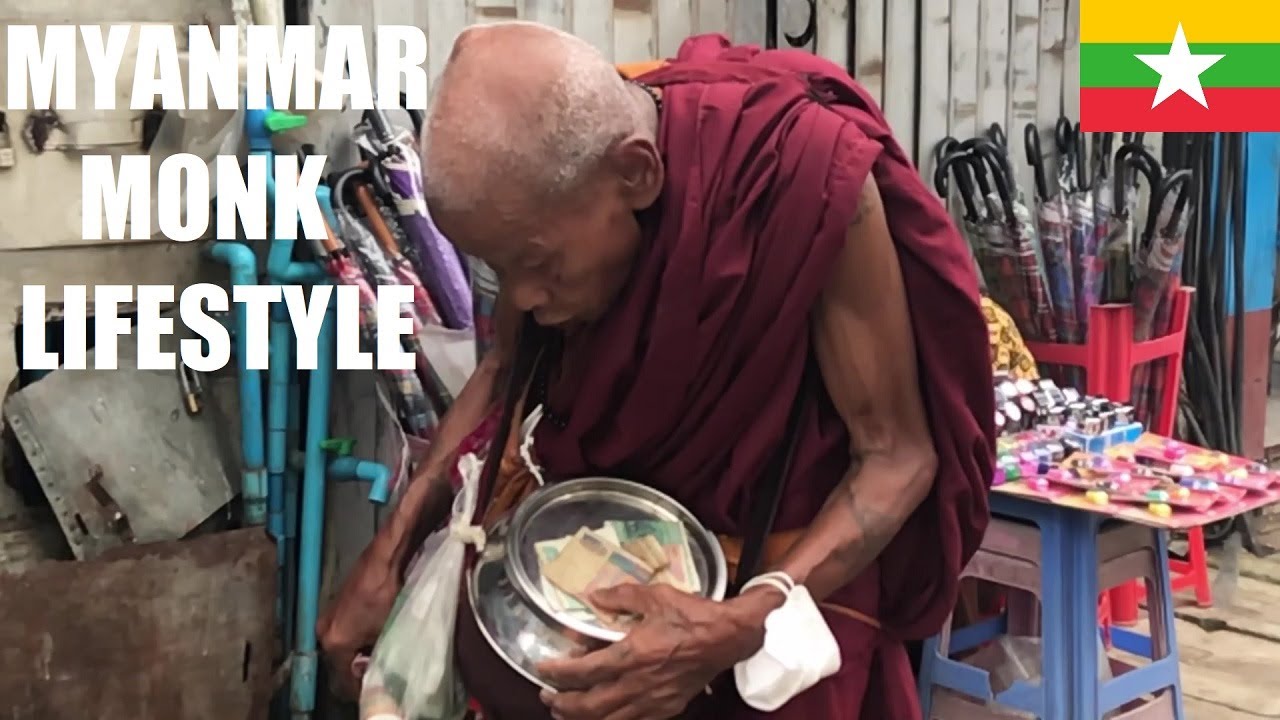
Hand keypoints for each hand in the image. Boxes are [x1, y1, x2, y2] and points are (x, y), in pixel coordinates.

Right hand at [316, 537, 402, 698]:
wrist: (385, 557)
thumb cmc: (388, 593)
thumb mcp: (387, 631)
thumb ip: (378, 657)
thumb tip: (374, 672)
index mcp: (334, 640)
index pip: (342, 677)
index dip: (359, 686)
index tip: (372, 688)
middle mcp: (324, 629)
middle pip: (339, 661)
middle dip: (358, 667)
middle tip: (379, 671)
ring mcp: (328, 615)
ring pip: (342, 645)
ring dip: (357, 651)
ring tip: (378, 652)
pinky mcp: (336, 603)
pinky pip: (345, 630)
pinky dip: (357, 635)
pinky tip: (375, 633)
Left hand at [535, 584, 781, 719]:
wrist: (728, 637)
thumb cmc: (693, 615)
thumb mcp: (655, 595)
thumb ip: (621, 596)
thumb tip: (594, 597)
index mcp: (632, 655)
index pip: (584, 671)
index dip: (558, 673)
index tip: (542, 668)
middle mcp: (638, 684)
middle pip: (589, 706)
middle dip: (562, 704)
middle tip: (546, 697)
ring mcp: (652, 701)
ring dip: (581, 719)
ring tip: (565, 713)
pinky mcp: (666, 709)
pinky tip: (605, 717)